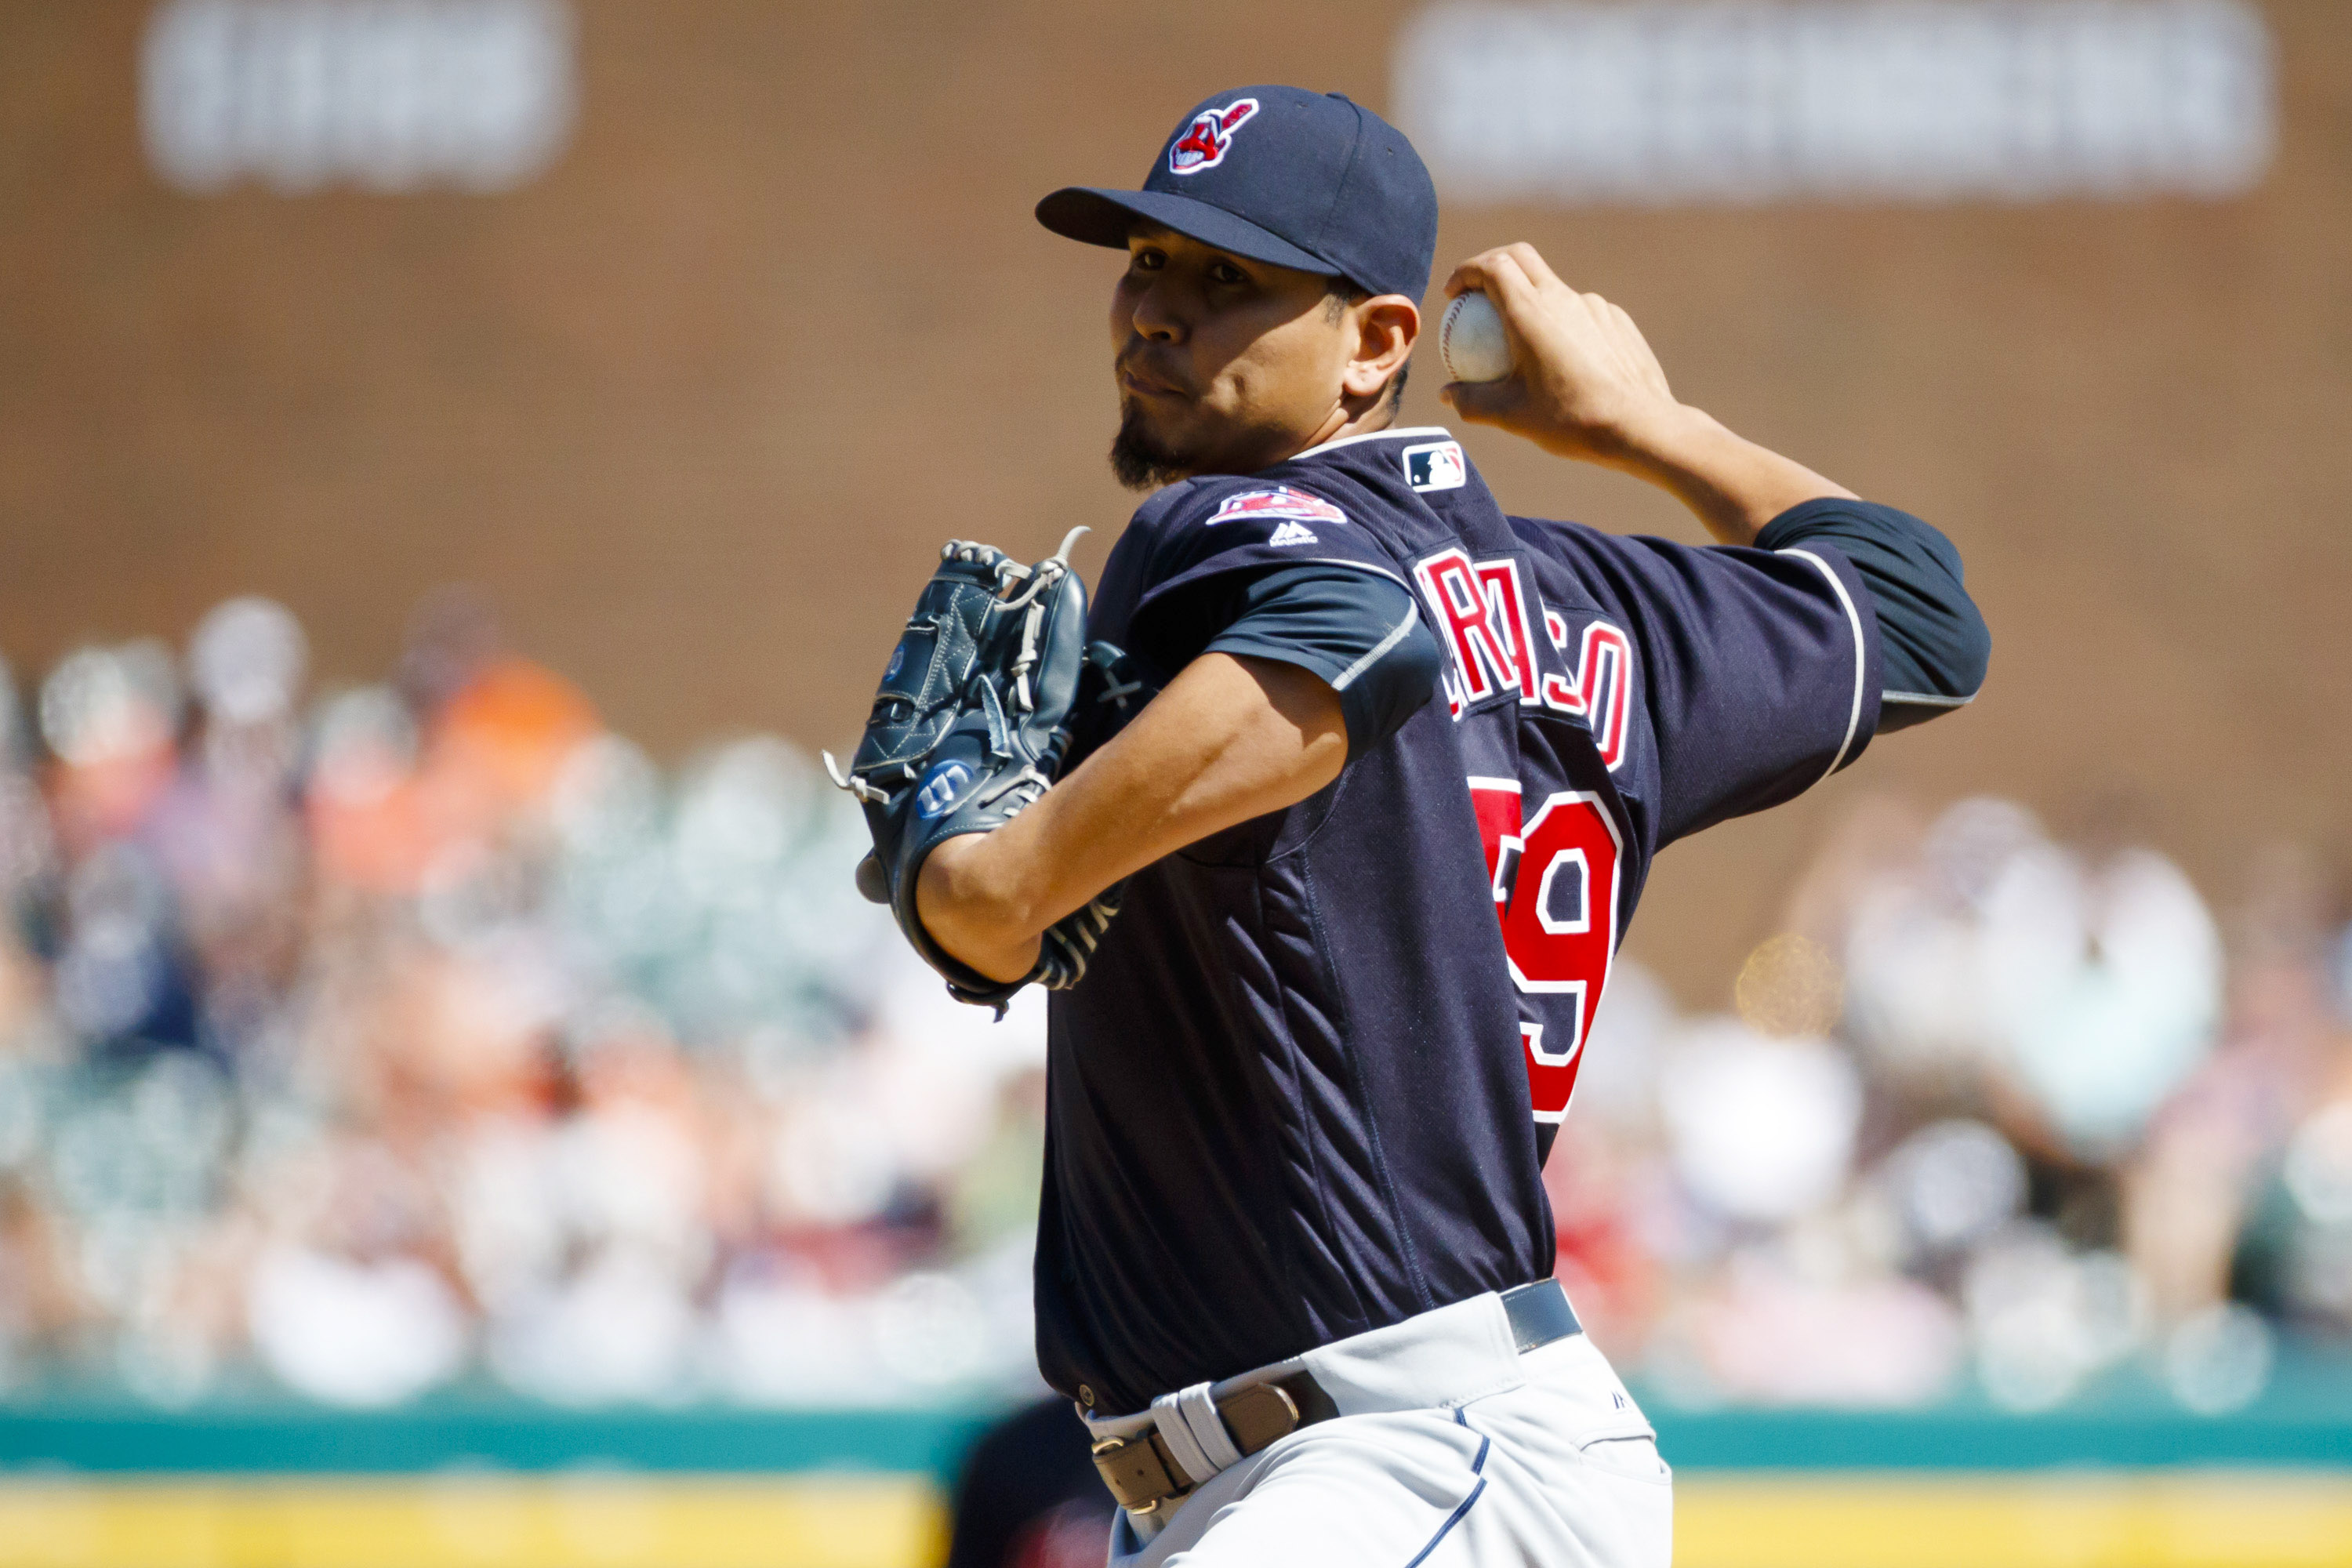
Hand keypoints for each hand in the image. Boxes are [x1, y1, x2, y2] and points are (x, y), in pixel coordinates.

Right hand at [1437, 242, 1855, 543]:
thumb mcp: (1512, 417)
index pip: (1492, 266)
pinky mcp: (1617, 320)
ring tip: (1522, 342)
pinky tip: (1562, 358)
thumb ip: (1473, 402)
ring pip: (1552, 286)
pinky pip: (1581, 311)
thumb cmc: (1572, 421)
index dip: (1467, 271)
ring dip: (1529, 300)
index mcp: (1530, 313)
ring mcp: (1594, 306)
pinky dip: (1561, 322)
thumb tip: (1448, 394)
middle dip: (1492, 265)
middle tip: (1477, 295)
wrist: (1641, 426)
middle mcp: (1563, 298)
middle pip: (1521, 258)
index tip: (1454, 294)